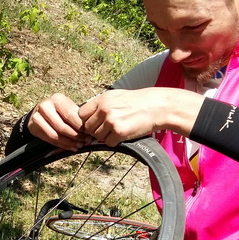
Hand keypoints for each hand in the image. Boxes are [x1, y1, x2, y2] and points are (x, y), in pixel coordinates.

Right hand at [28, 93, 93, 150]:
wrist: (40, 112)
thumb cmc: (59, 110)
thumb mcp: (69, 108)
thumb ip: (78, 117)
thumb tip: (91, 130)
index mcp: (57, 99)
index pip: (70, 115)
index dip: (80, 126)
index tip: (89, 133)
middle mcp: (45, 106)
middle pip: (62, 126)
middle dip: (76, 136)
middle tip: (86, 141)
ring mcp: (37, 117)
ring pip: (55, 135)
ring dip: (69, 143)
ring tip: (79, 145)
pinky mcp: (33, 127)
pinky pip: (50, 140)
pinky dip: (62, 145)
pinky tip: (71, 147)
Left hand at [78, 88, 201, 145]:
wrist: (157, 106)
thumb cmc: (138, 102)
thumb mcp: (116, 96)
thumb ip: (101, 105)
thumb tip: (87, 118)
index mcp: (102, 99)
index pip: (81, 114)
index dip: (87, 120)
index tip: (95, 123)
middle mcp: (104, 109)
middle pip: (87, 127)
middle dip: (95, 130)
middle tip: (108, 129)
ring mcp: (111, 121)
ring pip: (97, 137)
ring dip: (105, 137)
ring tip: (117, 130)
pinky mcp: (119, 132)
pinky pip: (108, 143)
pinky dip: (115, 142)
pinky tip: (123, 135)